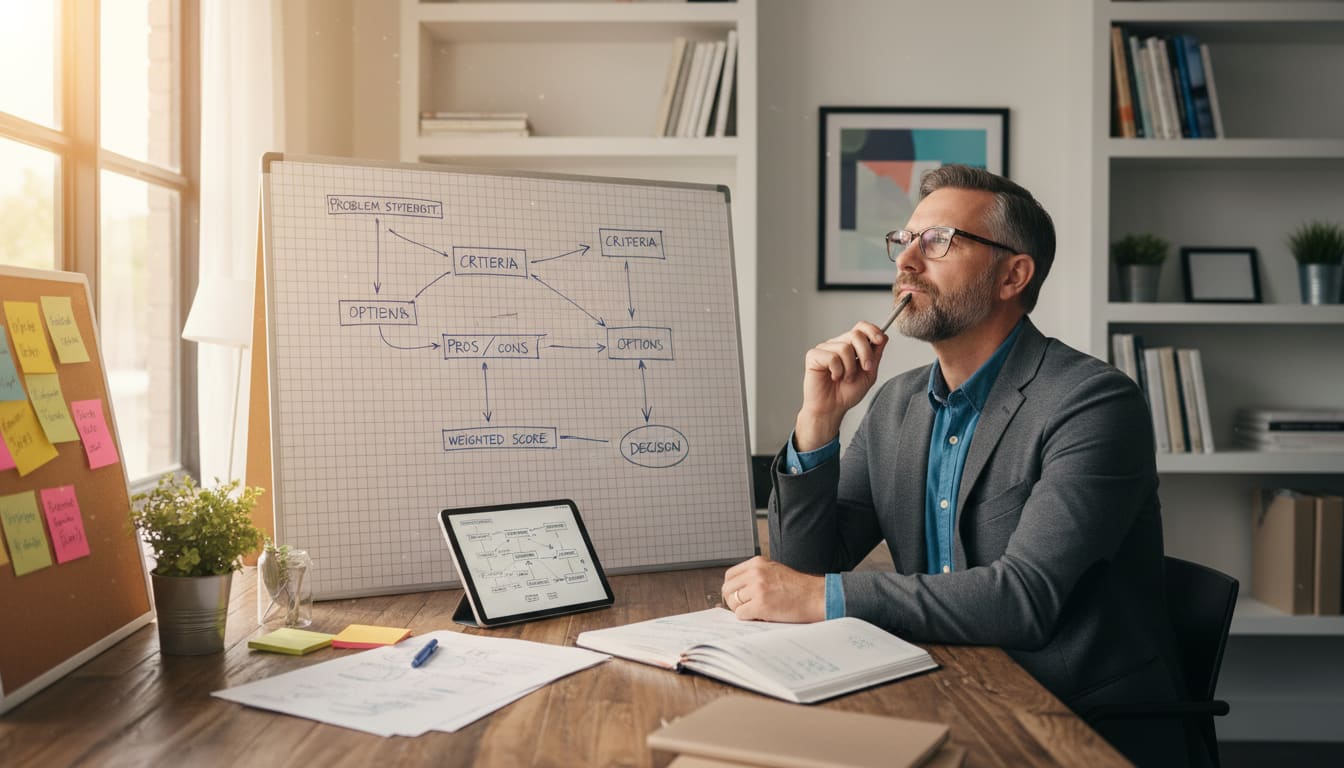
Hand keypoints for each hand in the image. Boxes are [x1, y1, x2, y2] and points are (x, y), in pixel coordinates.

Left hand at [721, 556, 824, 622]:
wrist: (817, 596)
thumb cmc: (799, 588)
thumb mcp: (775, 571)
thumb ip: (755, 576)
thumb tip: (736, 590)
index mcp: (757, 562)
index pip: (730, 575)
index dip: (732, 589)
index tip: (738, 597)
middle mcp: (755, 573)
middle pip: (727, 589)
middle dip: (733, 601)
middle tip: (745, 608)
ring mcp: (758, 588)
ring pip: (733, 603)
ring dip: (742, 610)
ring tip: (757, 611)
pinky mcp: (761, 605)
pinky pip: (741, 615)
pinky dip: (749, 618)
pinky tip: (762, 616)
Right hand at [795, 321, 886, 450]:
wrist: (832, 409)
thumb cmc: (847, 393)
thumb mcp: (869, 374)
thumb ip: (875, 355)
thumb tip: (884, 337)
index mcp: (850, 346)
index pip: (861, 327)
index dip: (871, 330)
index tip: (880, 340)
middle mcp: (837, 344)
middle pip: (856, 335)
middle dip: (865, 353)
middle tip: (865, 369)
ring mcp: (824, 349)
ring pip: (844, 348)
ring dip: (850, 368)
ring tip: (845, 378)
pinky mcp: (813, 356)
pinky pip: (831, 357)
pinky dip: (837, 371)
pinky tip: (833, 377)